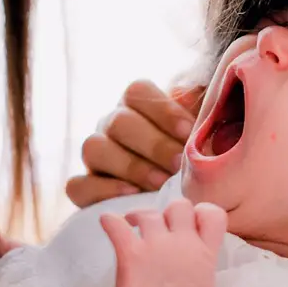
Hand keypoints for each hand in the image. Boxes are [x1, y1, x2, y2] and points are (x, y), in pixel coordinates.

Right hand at [66, 82, 203, 208]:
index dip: (163, 110)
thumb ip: (203, 109)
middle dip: (153, 144)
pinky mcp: (85, 187)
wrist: (175, 195)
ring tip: (161, 182)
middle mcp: (111, 124)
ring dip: (131, 166)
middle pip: (119, 121)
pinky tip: (132, 194)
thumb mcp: (199, 129)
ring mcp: (95, 155)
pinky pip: (78, 185)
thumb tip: (210, 92)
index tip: (189, 132)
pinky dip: (103, 190)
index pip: (137, 91)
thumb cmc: (190, 155)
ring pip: (93, 148)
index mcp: (136, 104)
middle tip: (178, 164)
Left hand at [102, 199, 225, 286]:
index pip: (213, 213)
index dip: (201, 212)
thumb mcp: (205, 284)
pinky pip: (116, 225)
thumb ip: (201, 260)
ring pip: (149, 213)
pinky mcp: (131, 253)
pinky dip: (110, 221)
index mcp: (205, 252)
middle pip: (180, 206)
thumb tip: (194, 247)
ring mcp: (156, 246)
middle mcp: (183, 243)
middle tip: (159, 226)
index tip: (190, 221)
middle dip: (169, 213)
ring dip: (139, 216)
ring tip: (132, 224)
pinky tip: (108, 223)